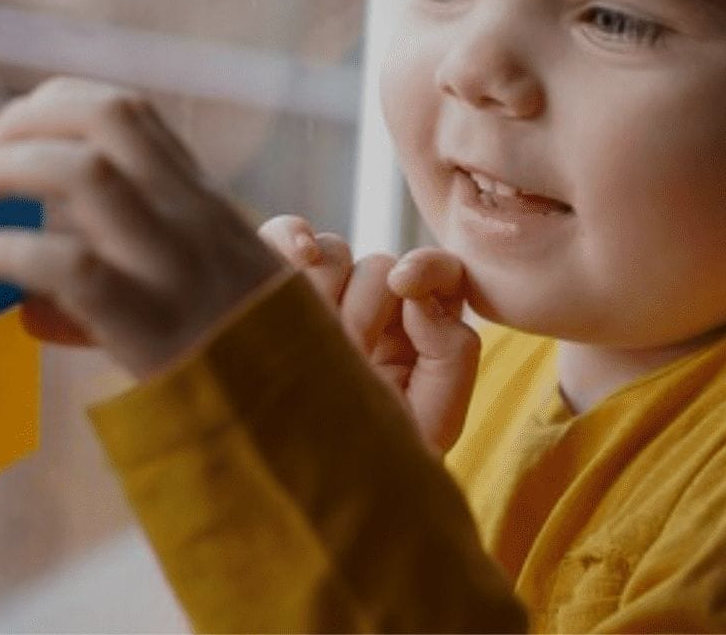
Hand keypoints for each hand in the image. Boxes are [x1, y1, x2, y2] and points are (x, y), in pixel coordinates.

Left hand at [0, 77, 290, 379]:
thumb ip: (138, 260)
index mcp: (201, 200)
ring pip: (87, 174)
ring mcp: (174, 266)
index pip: (128, 112)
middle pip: (106, 121)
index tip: (11, 133)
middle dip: (26, 121)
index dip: (56, 105)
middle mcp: (192, 217)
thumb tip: (31, 283)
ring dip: (8, 167)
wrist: (294, 415)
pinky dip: (7, 249)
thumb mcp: (209, 278)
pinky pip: (69, 265)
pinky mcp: (151, 323)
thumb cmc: (239, 353)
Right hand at [258, 215, 479, 453]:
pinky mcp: (273, 293)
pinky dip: (286, 236)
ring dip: (324, 287)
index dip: (428, 268)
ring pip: (332, 252)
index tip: (406, 284)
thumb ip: (452, 352)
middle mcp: (371, 312)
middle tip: (349, 352)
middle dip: (365, 305)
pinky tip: (293, 257)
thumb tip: (414, 291)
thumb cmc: (374, 460)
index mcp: (416, 333)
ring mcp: (321, 301)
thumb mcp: (436, 416)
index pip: (437, 273)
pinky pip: (279, 238)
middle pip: (378, 264)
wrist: (306, 489)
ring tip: (314, 338)